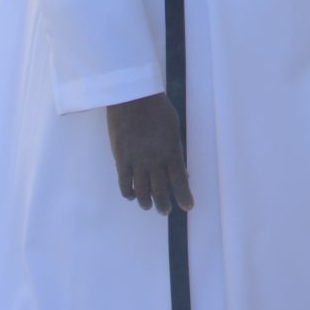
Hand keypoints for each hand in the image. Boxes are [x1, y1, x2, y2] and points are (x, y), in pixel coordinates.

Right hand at [106, 94, 192, 214]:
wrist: (132, 97)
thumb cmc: (157, 109)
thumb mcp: (173, 129)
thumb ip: (176, 150)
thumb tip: (182, 170)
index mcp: (172, 151)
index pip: (180, 181)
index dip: (184, 196)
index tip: (188, 207)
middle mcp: (155, 161)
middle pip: (160, 191)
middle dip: (164, 205)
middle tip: (165, 211)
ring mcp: (137, 162)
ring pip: (142, 192)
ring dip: (146, 202)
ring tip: (148, 206)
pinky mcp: (121, 160)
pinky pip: (124, 184)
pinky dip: (128, 193)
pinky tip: (131, 195)